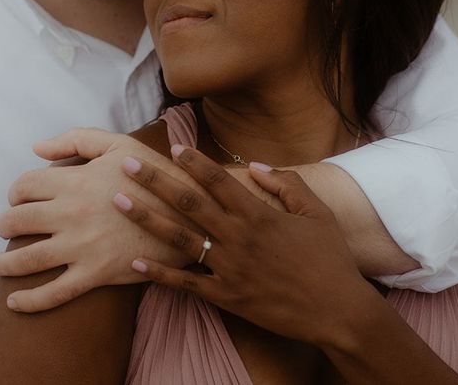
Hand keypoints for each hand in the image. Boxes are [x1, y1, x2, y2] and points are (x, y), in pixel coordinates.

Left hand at [0, 129, 192, 311]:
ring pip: (26, 259)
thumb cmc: (153, 174)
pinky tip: (14, 302)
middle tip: (5, 229)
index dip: (15, 192)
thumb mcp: (119, 144)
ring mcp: (81, 246)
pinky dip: (29, 301)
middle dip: (4, 225)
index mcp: (75, 180)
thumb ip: (76, 140)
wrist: (189, 212)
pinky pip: (54, 293)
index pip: (24, 186)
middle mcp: (71, 213)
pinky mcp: (95, 274)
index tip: (19, 198)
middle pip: (16, 221)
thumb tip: (37, 148)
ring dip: (1, 263)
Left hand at [113, 145, 374, 346]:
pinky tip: (135, 261)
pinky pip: (186, 283)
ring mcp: (229, 268)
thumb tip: (254, 166)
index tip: (173, 147)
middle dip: (155, 180)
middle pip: (188, 202)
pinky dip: (160, 273)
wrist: (338, 311)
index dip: (194, 161)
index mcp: (258, 214)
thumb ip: (286, 183)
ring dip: (146, 217)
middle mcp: (238, 237)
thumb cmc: (330, 258)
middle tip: (127, 165)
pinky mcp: (226, 296)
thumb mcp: (317, 212)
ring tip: (119, 201)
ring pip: (178, 238)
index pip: (217, 179)